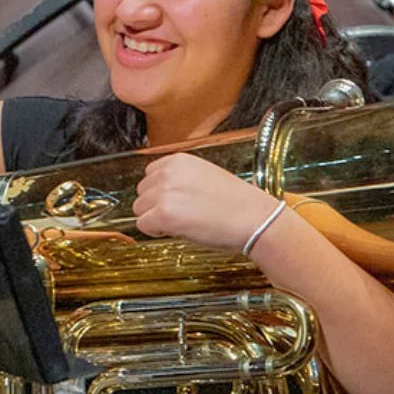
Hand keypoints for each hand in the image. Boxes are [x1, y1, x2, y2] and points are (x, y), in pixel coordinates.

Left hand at [132, 153, 280, 253]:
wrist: (254, 218)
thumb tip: (162, 193)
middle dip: (156, 206)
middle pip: (141, 193)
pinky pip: (143, 226)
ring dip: (155, 219)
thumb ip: (180, 179)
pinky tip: (179, 230)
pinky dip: (156, 232)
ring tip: (183, 222)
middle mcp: (168, 172)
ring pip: (140, 210)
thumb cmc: (237, 203)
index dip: (161, 193)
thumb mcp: (206, 176)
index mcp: (179, 160)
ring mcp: (164, 193)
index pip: (149, 175)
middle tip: (183, 215)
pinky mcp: (164, 214)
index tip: (177, 202)